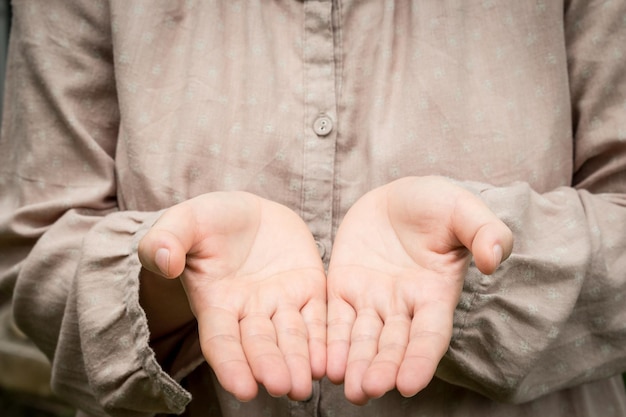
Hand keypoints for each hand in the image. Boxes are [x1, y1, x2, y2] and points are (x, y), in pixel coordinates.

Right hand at [138, 192, 325, 400]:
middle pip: (260, 345)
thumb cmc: (209, 219)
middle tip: (285, 387)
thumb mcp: (183, 222)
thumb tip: (164, 261)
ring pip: (291, 338)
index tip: (243, 388)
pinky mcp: (308, 289)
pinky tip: (329, 361)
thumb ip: (166, 240)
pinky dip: (323, 340)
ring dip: (298, 362)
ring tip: (306, 386)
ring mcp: (280, 303)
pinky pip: (318, 318)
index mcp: (215, 302)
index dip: (231, 365)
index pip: (221, 341)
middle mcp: (249, 311)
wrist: (248, 210)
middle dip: (271, 367)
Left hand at [326, 176, 512, 403]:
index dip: (420, 360)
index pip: (429, 335)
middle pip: (393, 345)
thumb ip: (484, 232)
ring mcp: (372, 300)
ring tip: (346, 388)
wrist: (396, 195)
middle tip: (367, 390)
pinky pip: (335, 318)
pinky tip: (322, 362)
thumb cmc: (436, 203)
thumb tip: (493, 260)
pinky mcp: (344, 288)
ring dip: (354, 363)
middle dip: (381, 368)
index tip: (408, 385)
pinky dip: (330, 341)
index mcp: (435, 294)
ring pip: (362, 338)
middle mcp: (403, 306)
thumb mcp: (463, 209)